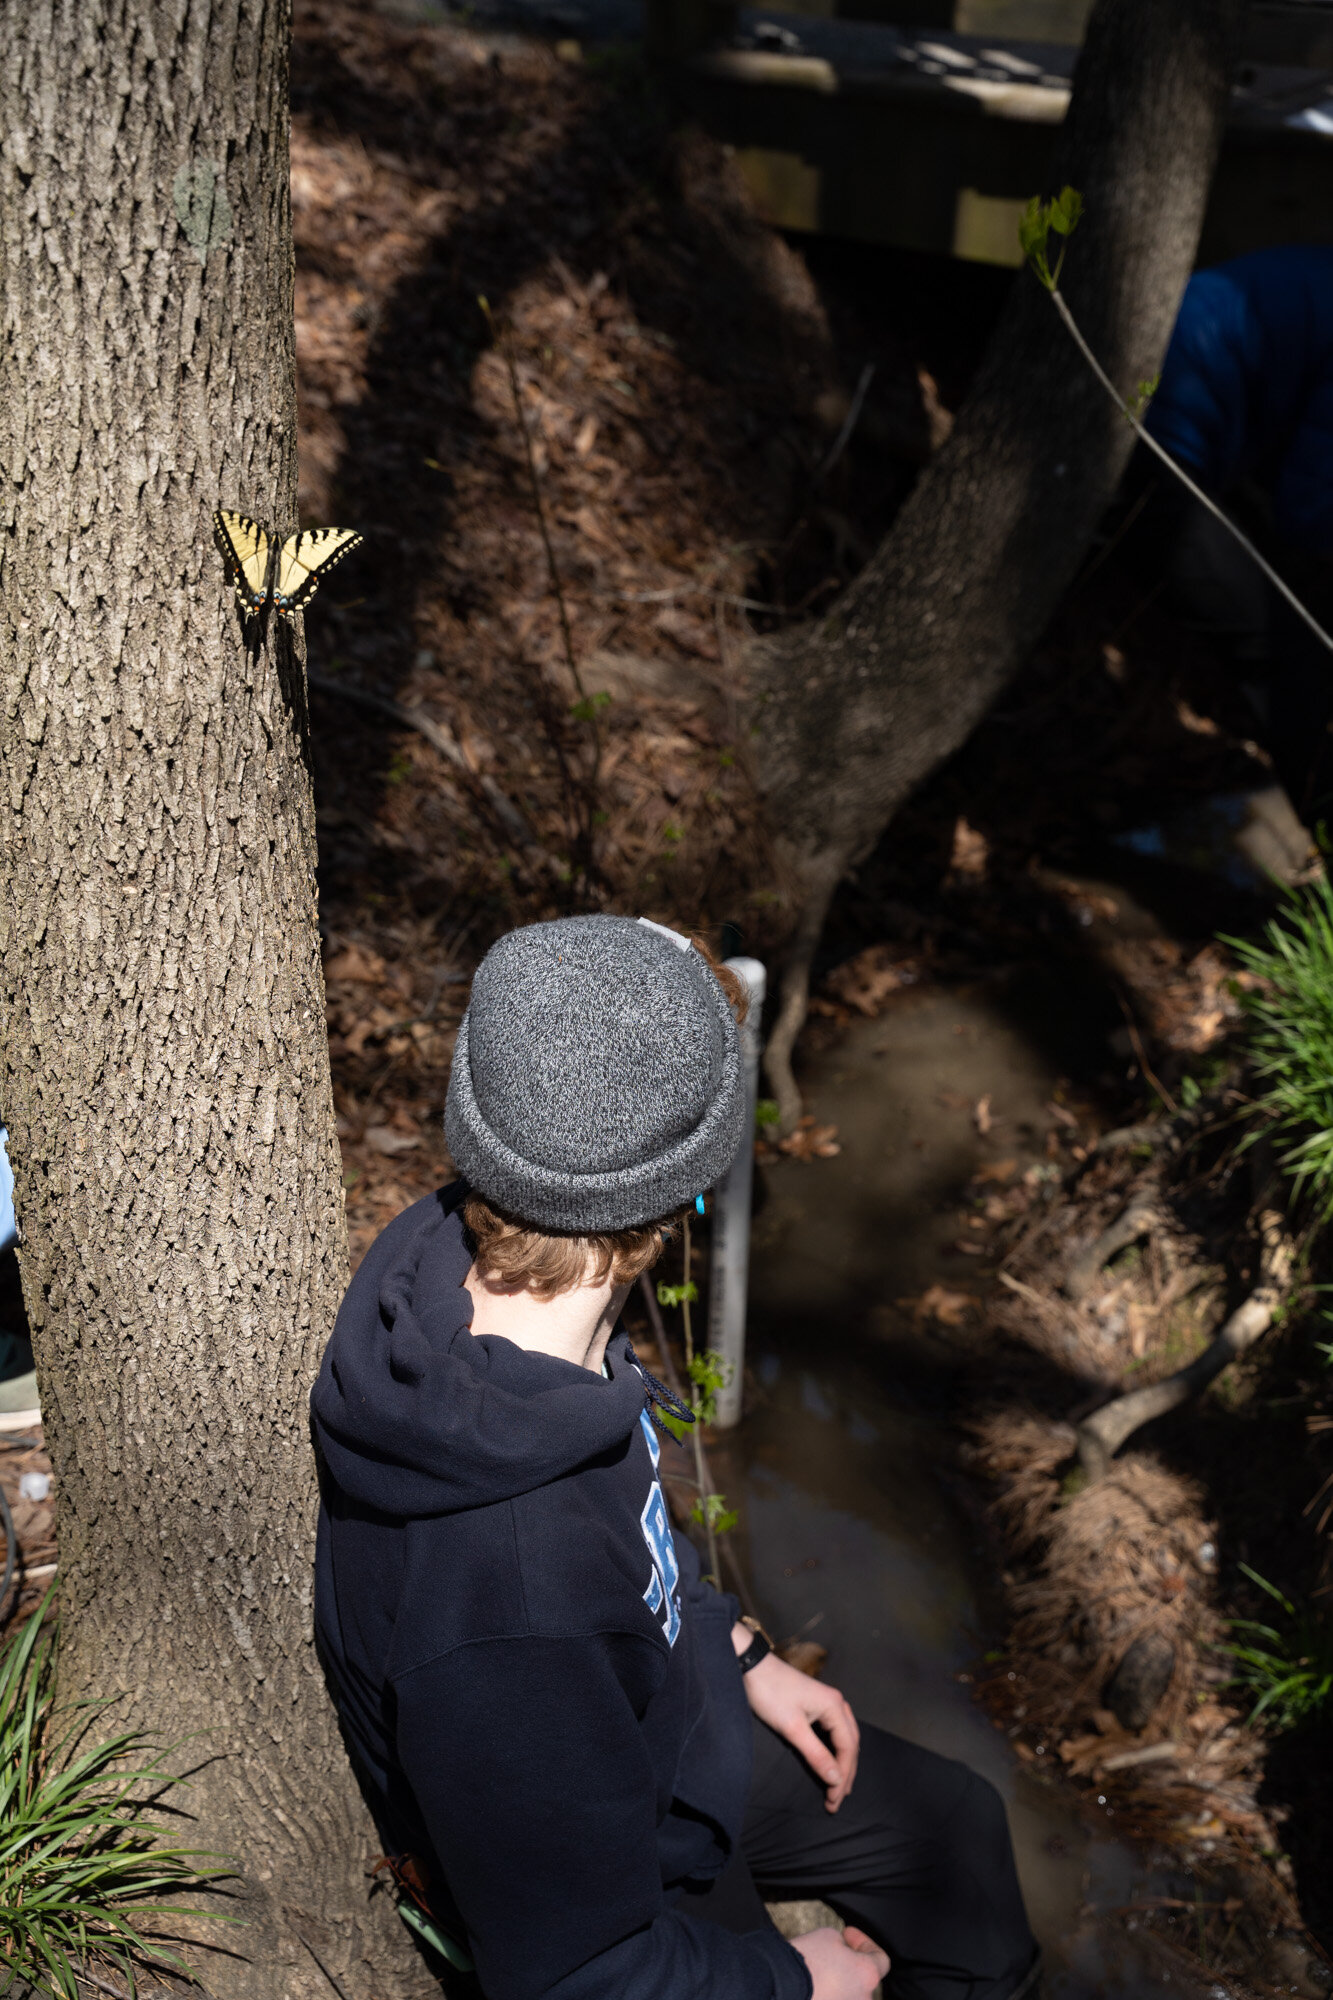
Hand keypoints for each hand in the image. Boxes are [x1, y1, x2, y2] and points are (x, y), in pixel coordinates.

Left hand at [734, 1632, 858, 1810]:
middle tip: (836, 1800)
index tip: (833, 1801)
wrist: (752, 1665)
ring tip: (838, 1785)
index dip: (842, 1777)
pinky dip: (834, 1749)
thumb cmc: (771, 1694)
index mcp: (835, 1706)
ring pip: (844, 1737)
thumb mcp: (792, 1728)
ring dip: (842, 1762)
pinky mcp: (816, 1703)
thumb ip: (816, 1755)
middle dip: (845, 1773)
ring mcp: (827, 1701)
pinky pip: (834, 1730)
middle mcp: (837, 1703)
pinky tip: (831, 1760)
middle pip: (850, 1744)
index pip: (847, 1749)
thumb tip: (836, 1779)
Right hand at [792, 1925, 889, 1997]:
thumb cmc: (805, 1961)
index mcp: (868, 1975)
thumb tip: (843, 1954)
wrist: (778, 1986)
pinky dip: (827, 1995)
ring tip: (817, 1972)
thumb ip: (844, 1944)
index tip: (849, 1936)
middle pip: (863, 1980)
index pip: (881, 1959)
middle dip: (850, 1964)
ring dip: (839, 1983)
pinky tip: (813, 1988)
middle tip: (831, 1952)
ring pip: (848, 1994)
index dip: (864, 1943)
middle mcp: (863, 1999)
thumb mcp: (828, 1935)